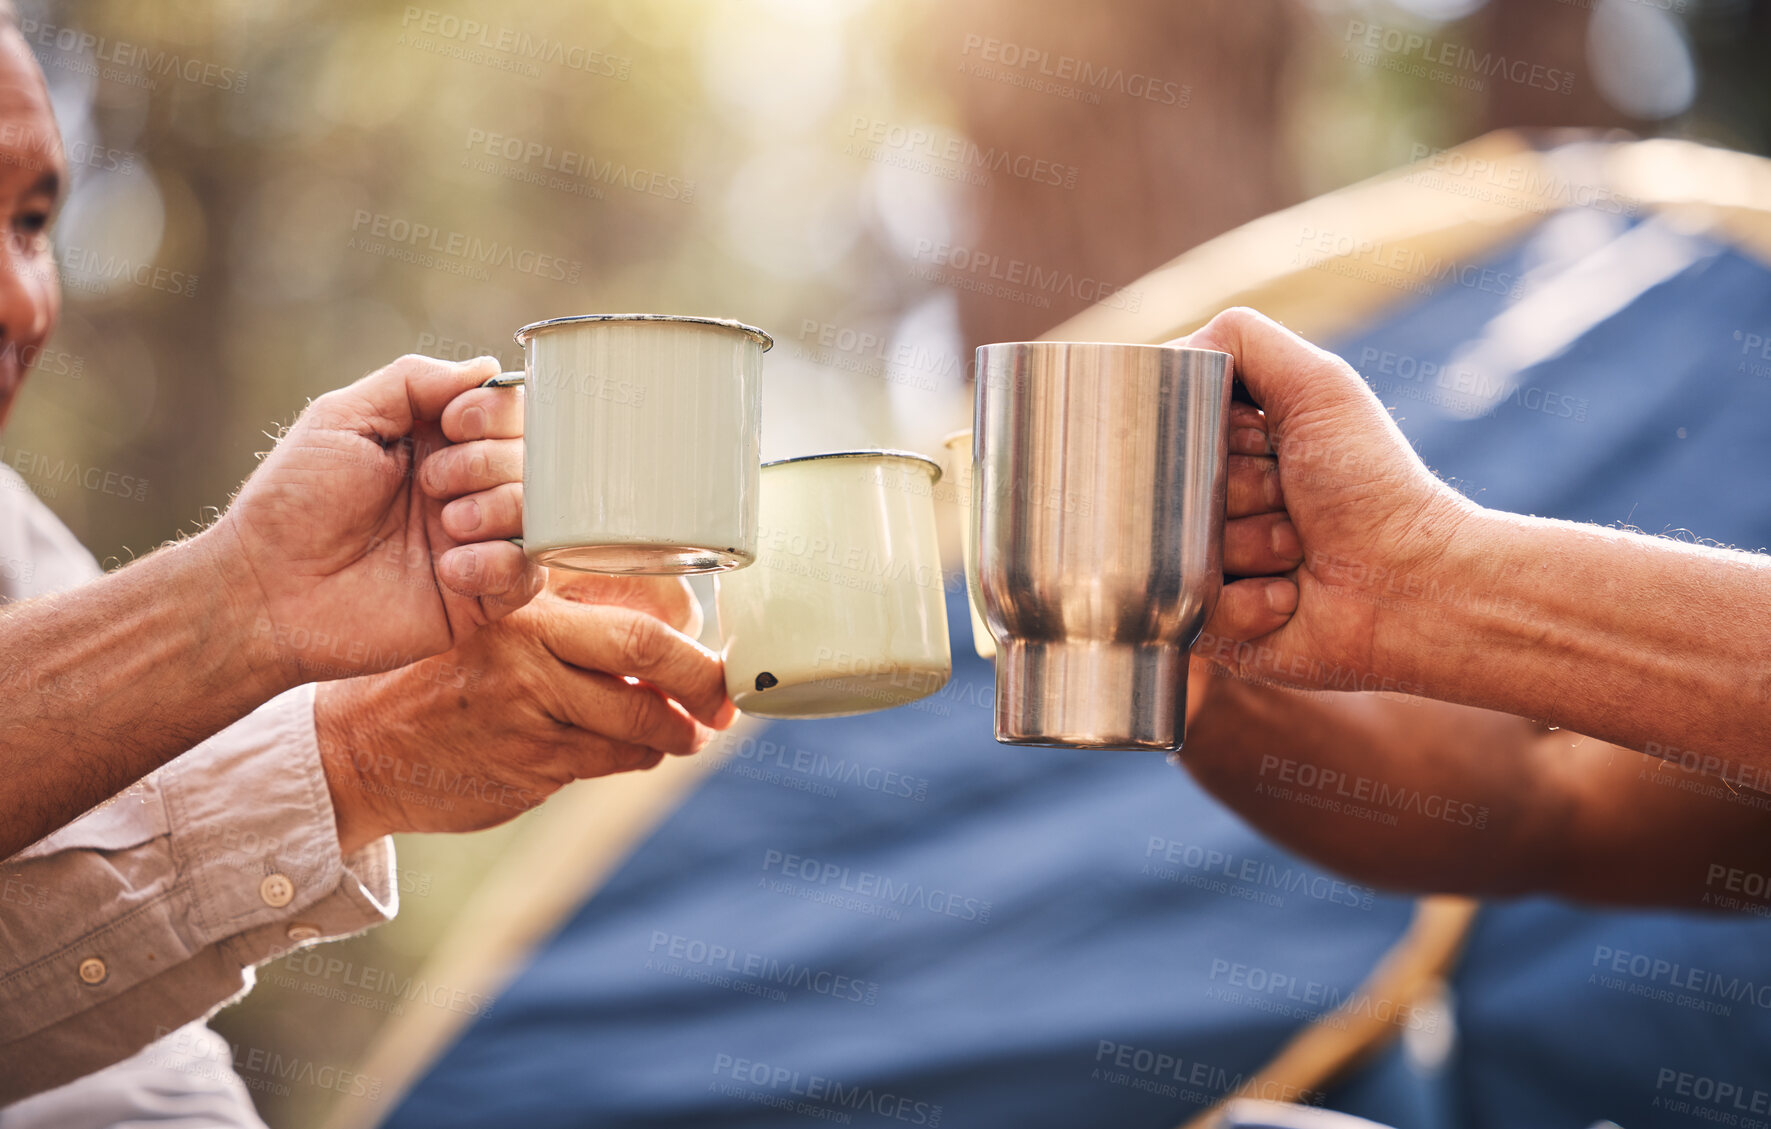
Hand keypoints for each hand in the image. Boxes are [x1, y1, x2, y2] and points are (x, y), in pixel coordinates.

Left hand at [209, 354, 542, 686]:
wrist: (266, 590)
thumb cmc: (293, 501)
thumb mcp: (341, 417)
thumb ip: (413, 382)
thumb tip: (490, 367)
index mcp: (438, 442)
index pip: (509, 410)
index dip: (495, 411)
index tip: (453, 423)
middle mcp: (465, 488)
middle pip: (534, 457)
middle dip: (487, 462)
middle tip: (432, 485)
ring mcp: (475, 542)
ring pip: (540, 512)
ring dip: (497, 509)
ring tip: (445, 526)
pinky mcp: (477, 598)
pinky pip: (528, 575)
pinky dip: (500, 564)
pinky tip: (451, 570)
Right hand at [314, 571, 735, 852]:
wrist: (356, 750)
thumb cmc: (439, 677)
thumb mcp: (493, 619)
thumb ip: (572, 613)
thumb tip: (678, 625)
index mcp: (523, 596)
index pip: (639, 599)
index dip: (689, 626)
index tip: (707, 641)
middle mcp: (527, 645)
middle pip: (649, 649)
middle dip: (704, 682)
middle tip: (725, 701)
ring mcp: (528, 711)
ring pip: (638, 721)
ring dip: (674, 733)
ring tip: (686, 733)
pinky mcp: (530, 767)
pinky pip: (606, 761)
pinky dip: (630, 757)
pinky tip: (626, 749)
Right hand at [1172, 308, 1474, 690]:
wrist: (1414, 584)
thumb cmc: (1371, 483)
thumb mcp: (1317, 385)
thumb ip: (1239, 340)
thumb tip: (1165, 358)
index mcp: (1229, 452)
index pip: (1171, 434)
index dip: (1220, 441)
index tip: (1269, 447)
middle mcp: (1214, 508)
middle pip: (1168, 493)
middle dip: (1235, 495)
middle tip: (1291, 506)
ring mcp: (1208, 570)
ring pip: (1174, 552)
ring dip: (1247, 549)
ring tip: (1297, 554)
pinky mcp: (1212, 628)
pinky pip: (1192, 608)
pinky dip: (1245, 603)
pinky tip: (1289, 598)